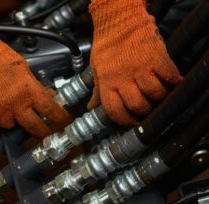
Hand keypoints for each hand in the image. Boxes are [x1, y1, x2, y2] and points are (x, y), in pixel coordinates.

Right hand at [0, 26, 70, 138]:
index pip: (50, 110)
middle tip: (43, 133)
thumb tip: (47, 96)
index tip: (63, 121)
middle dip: (41, 133)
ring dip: (12, 119)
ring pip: (10, 125)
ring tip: (7, 106)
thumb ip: (35, 87)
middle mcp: (16, 105)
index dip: (59, 117)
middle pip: (34, 127)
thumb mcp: (25, 70)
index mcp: (29, 91)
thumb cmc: (0, 59)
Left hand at [87, 0, 182, 125]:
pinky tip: (170, 83)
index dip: (124, 121)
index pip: (114, 110)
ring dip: (159, 98)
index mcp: (106, 81)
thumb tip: (91, 108)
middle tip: (146, 108)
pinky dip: (173, 83)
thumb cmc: (107, 45)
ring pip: (155, 94)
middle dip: (144, 111)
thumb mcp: (96, 69)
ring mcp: (140, 68)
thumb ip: (97, 90)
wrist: (119, 21)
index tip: (131, 122)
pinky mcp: (156, 58)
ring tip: (157, 94)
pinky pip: (169, 78)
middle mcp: (123, 77)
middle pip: (138, 106)